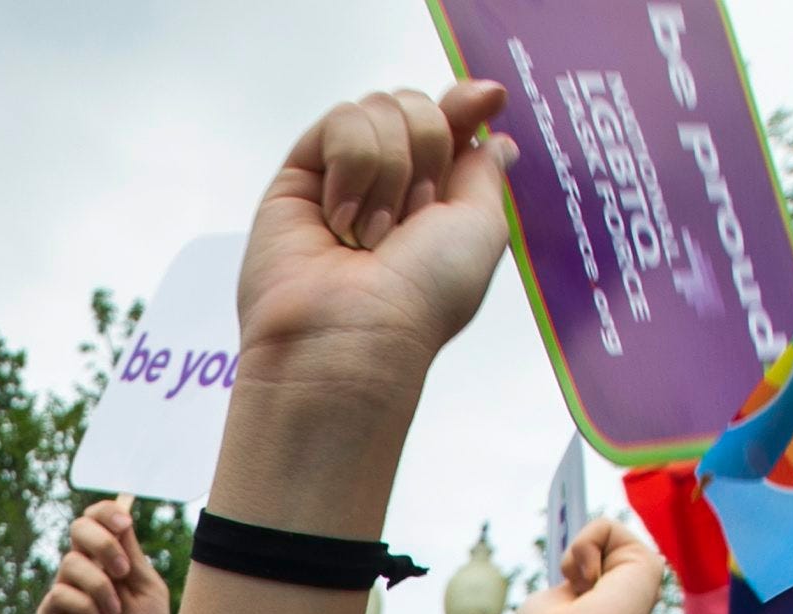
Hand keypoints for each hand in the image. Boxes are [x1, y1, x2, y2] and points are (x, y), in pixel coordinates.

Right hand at [38, 498, 170, 613]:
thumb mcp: (147, 589)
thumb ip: (132, 552)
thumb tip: (122, 507)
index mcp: (111, 559)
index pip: (97, 518)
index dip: (106, 512)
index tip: (125, 524)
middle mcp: (86, 570)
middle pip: (79, 528)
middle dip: (102, 544)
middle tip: (122, 571)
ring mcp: (66, 592)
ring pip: (71, 564)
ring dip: (100, 587)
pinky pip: (60, 594)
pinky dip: (84, 607)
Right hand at [236, 82, 519, 402]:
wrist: (352, 334)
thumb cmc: (421, 297)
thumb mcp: (483, 230)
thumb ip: (485, 171)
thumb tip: (493, 134)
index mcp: (435, 195)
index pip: (449, 119)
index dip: (466, 104)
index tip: (487, 99)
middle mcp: (389, 183)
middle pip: (416, 106)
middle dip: (428, 151)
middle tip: (413, 217)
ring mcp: (343, 177)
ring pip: (379, 108)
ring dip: (390, 171)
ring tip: (370, 233)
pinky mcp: (299, 175)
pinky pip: (340, 121)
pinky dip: (352, 165)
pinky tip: (339, 218)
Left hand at [510, 519, 668, 613]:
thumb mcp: (543, 607)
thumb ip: (562, 589)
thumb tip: (581, 572)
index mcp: (603, 610)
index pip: (588, 571)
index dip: (571, 562)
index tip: (562, 574)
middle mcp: (625, 596)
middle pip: (594, 549)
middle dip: (572, 561)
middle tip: (574, 597)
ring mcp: (639, 581)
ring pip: (600, 535)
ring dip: (576, 557)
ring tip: (582, 590)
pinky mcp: (648, 564)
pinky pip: (605, 525)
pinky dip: (584, 546)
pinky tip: (590, 581)